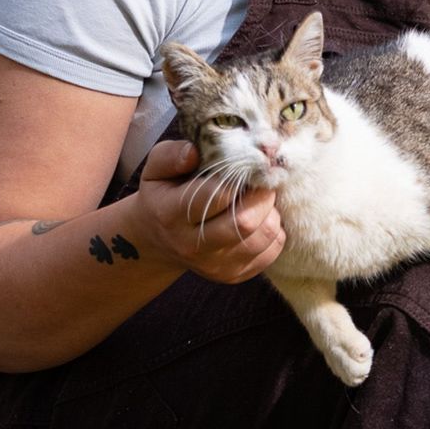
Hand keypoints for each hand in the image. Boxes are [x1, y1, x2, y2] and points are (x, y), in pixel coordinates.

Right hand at [136, 139, 285, 282]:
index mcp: (172, 214)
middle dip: (262, 196)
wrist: (158, 239)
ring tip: (260, 200)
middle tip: (261, 182)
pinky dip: (274, 231)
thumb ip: (171, 155)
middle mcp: (192, 245)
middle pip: (244, 222)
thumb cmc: (163, 195)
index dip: (240, 176)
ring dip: (270, 213)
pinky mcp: (232, 275)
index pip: (216, 195)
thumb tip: (194, 153)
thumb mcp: (155, 169)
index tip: (249, 165)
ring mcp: (214, 265)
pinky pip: (270, 252)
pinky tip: (260, 219)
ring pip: (262, 237)